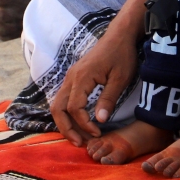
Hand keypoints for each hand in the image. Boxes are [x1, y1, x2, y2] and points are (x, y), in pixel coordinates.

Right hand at [48, 19, 140, 145]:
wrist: (119, 36)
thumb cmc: (122, 55)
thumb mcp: (120, 78)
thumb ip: (109, 99)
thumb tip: (99, 121)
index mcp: (81, 77)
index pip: (75, 108)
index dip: (84, 124)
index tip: (98, 133)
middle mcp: (71, 77)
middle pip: (57, 108)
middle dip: (66, 129)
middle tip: (81, 143)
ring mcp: (70, 77)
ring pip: (58, 105)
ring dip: (66, 123)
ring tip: (80, 137)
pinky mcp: (74, 78)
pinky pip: (64, 99)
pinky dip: (68, 114)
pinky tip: (80, 124)